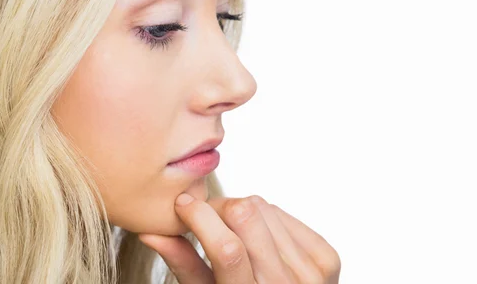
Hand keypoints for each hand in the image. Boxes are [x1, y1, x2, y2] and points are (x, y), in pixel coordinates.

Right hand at [138, 194, 340, 282]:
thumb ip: (183, 265)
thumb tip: (149, 232)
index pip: (227, 248)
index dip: (199, 216)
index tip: (182, 204)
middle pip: (247, 215)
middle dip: (219, 206)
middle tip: (207, 217)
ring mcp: (312, 271)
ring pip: (264, 207)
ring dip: (241, 211)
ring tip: (235, 233)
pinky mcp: (326, 257)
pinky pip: (284, 213)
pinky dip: (265, 217)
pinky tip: (258, 237)